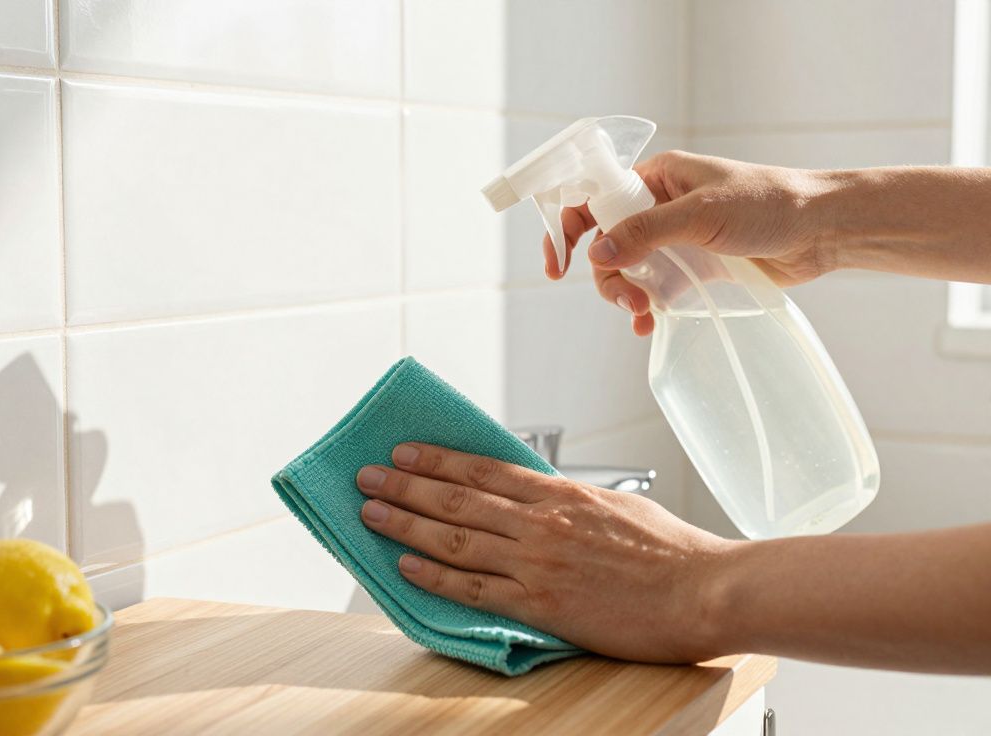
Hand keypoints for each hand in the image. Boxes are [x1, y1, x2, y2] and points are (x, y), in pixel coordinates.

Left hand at [357, 442, 739, 662]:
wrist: (704, 591)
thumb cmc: (673, 552)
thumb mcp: (618, 507)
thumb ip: (570, 503)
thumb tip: (539, 498)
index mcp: (561, 494)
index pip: (483, 471)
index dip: (437, 460)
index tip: (405, 452)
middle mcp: (541, 522)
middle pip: (457, 500)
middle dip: (406, 486)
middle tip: (368, 476)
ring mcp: (537, 563)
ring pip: (455, 539)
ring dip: (406, 524)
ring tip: (371, 512)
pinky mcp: (541, 604)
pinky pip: (474, 588)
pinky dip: (435, 577)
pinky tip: (405, 567)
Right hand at [548, 151, 835, 334]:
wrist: (822, 230)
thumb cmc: (769, 204)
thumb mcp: (700, 215)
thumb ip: (645, 233)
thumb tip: (597, 254)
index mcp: (656, 178)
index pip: (593, 198)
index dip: (568, 229)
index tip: (557, 265)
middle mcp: (658, 206)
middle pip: (605, 244)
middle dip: (608, 276)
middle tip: (628, 301)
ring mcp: (674, 239)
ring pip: (627, 271)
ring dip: (626, 295)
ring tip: (643, 315)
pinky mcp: (693, 268)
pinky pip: (654, 289)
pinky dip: (646, 308)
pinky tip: (649, 324)